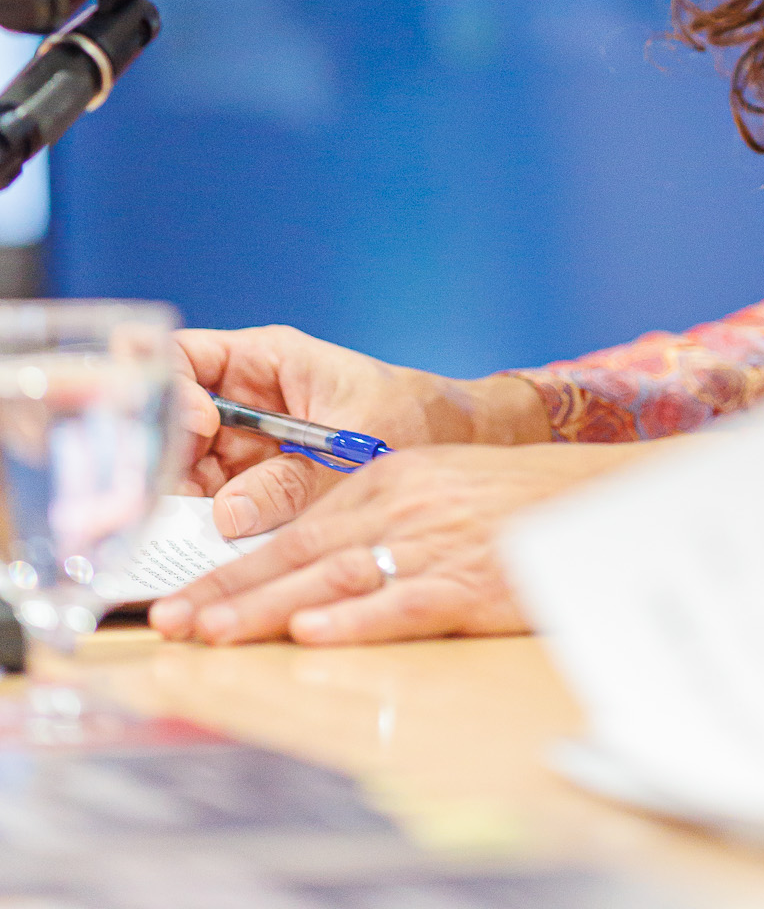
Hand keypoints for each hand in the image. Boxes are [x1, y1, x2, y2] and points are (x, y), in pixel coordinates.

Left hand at [148, 441, 656, 643]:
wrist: (597, 500)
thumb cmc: (515, 503)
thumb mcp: (437, 491)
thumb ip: (377, 524)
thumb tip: (309, 581)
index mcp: (388, 478)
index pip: (292, 531)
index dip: (230, 572)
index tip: (178, 605)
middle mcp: (401, 503)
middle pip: (297, 555)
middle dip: (227, 595)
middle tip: (170, 628)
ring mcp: (434, 541)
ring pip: (334, 578)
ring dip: (267, 610)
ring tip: (215, 637)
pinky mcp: (470, 579)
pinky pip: (404, 601)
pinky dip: (357, 619)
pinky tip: (315, 635)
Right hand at [175, 325, 548, 538]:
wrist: (451, 448)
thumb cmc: (412, 418)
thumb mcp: (355, 442)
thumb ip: (294, 479)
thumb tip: (228, 514)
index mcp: (266, 361)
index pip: (184, 356)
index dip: (172, 388)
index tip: (197, 427)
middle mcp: (243, 401)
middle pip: (171, 422)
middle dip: (167, 460)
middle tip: (184, 503)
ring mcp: (244, 446)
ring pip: (184, 470)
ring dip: (183, 504)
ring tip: (197, 536)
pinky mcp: (253, 488)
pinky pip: (214, 505)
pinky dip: (208, 529)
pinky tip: (211, 552)